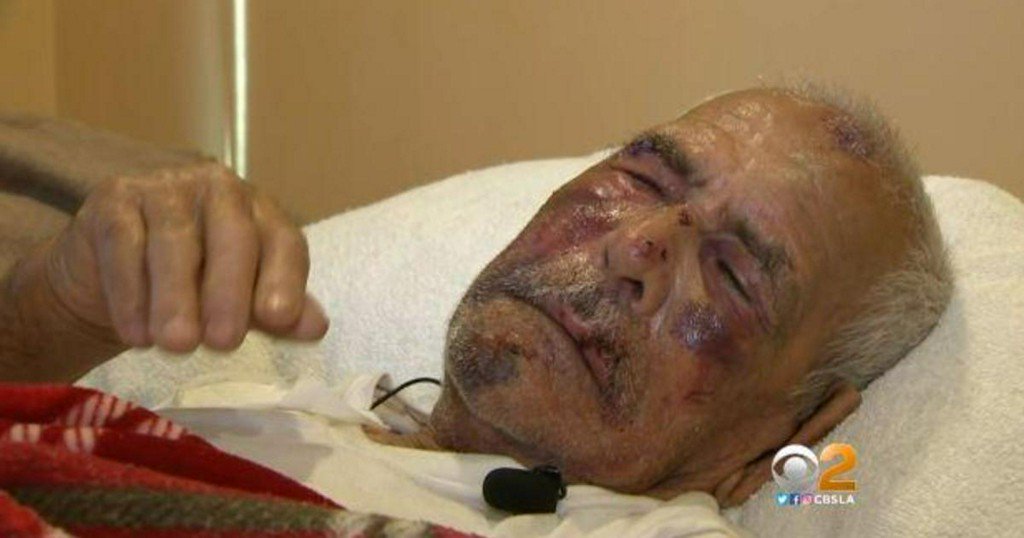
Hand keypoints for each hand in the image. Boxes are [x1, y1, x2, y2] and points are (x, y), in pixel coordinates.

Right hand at [42, 162, 327, 352]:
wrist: (111, 269)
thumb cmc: (191, 284)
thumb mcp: (240, 300)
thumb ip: (277, 313)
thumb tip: (316, 328)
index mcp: (260, 212)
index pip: (283, 241)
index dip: (284, 279)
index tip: (279, 320)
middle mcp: (219, 189)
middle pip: (233, 236)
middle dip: (230, 292)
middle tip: (224, 343)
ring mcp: (164, 188)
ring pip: (175, 240)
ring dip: (176, 298)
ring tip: (177, 345)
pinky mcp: (114, 200)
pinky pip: (124, 244)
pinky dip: (130, 294)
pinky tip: (136, 334)